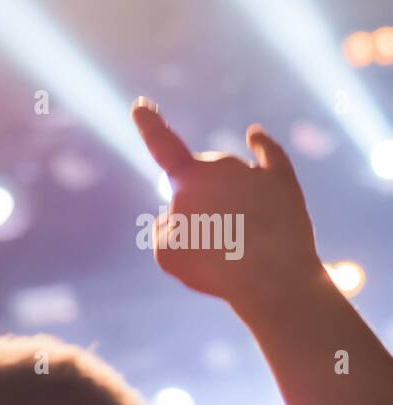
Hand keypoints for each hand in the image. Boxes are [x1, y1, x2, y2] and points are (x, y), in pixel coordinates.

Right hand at [131, 97, 324, 307]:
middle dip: (198, 202)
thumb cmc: (213, 268)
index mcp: (188, 180)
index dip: (150, 126)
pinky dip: (261, 144)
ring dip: (227, 201)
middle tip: (207, 242)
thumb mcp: (166, 253)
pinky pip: (269, 154)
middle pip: (198, 178)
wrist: (272, 280)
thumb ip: (164, 226)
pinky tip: (255, 134)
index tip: (140, 105)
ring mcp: (253, 171)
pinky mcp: (283, 181)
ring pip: (228, 179)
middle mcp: (221, 165)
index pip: (163, 147)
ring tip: (237, 240)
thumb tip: (183, 213)